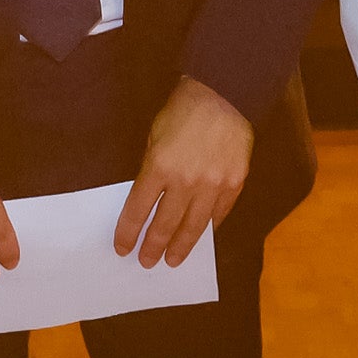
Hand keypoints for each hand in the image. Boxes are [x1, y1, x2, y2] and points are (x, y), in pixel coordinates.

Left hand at [112, 74, 252, 267]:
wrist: (224, 95)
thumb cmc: (183, 110)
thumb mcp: (154, 135)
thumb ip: (152, 168)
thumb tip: (149, 199)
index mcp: (159, 167)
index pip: (138, 210)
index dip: (128, 232)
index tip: (123, 248)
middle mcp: (185, 181)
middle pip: (165, 225)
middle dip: (153, 247)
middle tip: (147, 262)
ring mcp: (213, 185)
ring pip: (194, 227)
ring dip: (181, 247)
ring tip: (173, 261)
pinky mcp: (234, 184)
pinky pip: (219, 214)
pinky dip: (208, 228)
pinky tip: (201, 236)